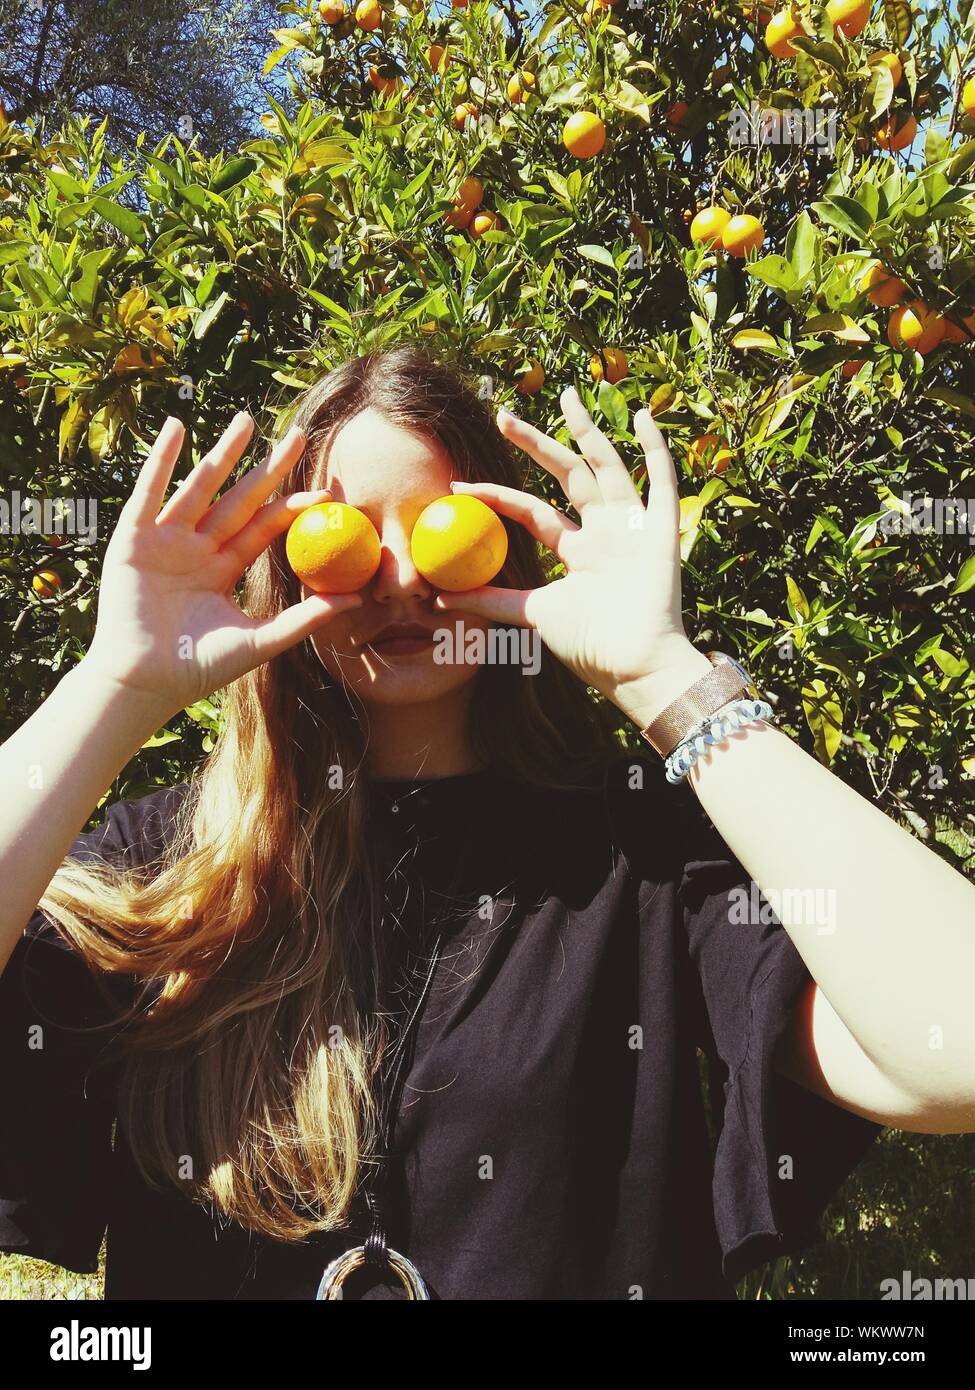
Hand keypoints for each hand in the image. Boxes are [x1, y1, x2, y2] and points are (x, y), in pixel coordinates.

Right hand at [83, 413, 361, 717]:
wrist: (145, 683)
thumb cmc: (197, 669)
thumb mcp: (259, 639)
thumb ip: (304, 618)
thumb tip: (355, 600)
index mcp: (222, 569)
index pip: (263, 529)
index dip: (292, 507)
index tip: (326, 489)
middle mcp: (196, 548)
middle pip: (238, 499)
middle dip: (267, 468)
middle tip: (298, 436)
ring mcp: (165, 540)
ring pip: (200, 487)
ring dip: (222, 453)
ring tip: (247, 420)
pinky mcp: (133, 539)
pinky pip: (150, 492)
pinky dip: (161, 460)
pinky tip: (177, 428)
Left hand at [435, 386, 711, 729]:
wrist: (634, 667)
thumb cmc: (590, 647)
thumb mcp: (533, 616)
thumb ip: (492, 601)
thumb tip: (438, 597)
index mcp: (578, 551)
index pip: (531, 511)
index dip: (496, 496)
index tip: (457, 485)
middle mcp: (604, 533)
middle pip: (568, 475)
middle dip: (537, 444)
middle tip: (503, 415)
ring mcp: (634, 528)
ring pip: (607, 468)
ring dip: (589, 432)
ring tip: (568, 396)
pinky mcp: (662, 531)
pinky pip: (661, 482)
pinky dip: (656, 449)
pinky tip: (644, 417)